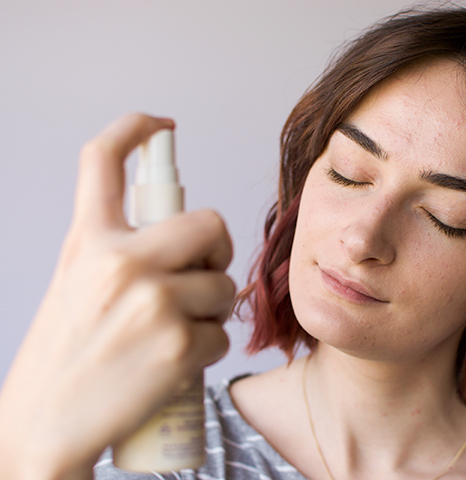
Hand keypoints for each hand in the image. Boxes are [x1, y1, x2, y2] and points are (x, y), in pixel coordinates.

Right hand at [0, 114, 233, 479]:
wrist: (45, 426)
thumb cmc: (66, 355)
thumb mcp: (77, 283)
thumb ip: (116, 250)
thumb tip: (177, 235)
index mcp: (89, 241)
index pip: (104, 159)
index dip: (134, 128)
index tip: (161, 125)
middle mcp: (120, 261)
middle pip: (208, 221)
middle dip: (217, 249)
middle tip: (202, 271)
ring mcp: (153, 302)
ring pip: (224, 284)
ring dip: (213, 307)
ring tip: (178, 329)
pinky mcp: (180, 345)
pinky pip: (223, 333)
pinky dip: (210, 348)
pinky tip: (178, 361)